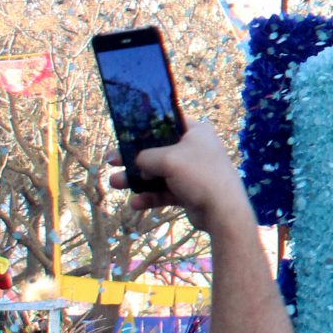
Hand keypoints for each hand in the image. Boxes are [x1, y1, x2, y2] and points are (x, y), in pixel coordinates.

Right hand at [114, 120, 253, 236]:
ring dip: (136, 179)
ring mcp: (191, 172)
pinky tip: (135, 203)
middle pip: (158, 151)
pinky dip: (150, 197)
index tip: (126, 133)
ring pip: (157, 173)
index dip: (147, 127)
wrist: (222, 209)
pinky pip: (164, 192)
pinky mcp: (188, 192)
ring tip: (114, 183)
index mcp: (196, 133)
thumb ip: (146, 157)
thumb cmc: (198, 174)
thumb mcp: (167, 159)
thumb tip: (137, 162)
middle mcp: (194, 150)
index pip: (168, 123)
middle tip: (110, 161)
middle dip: (133, 158)